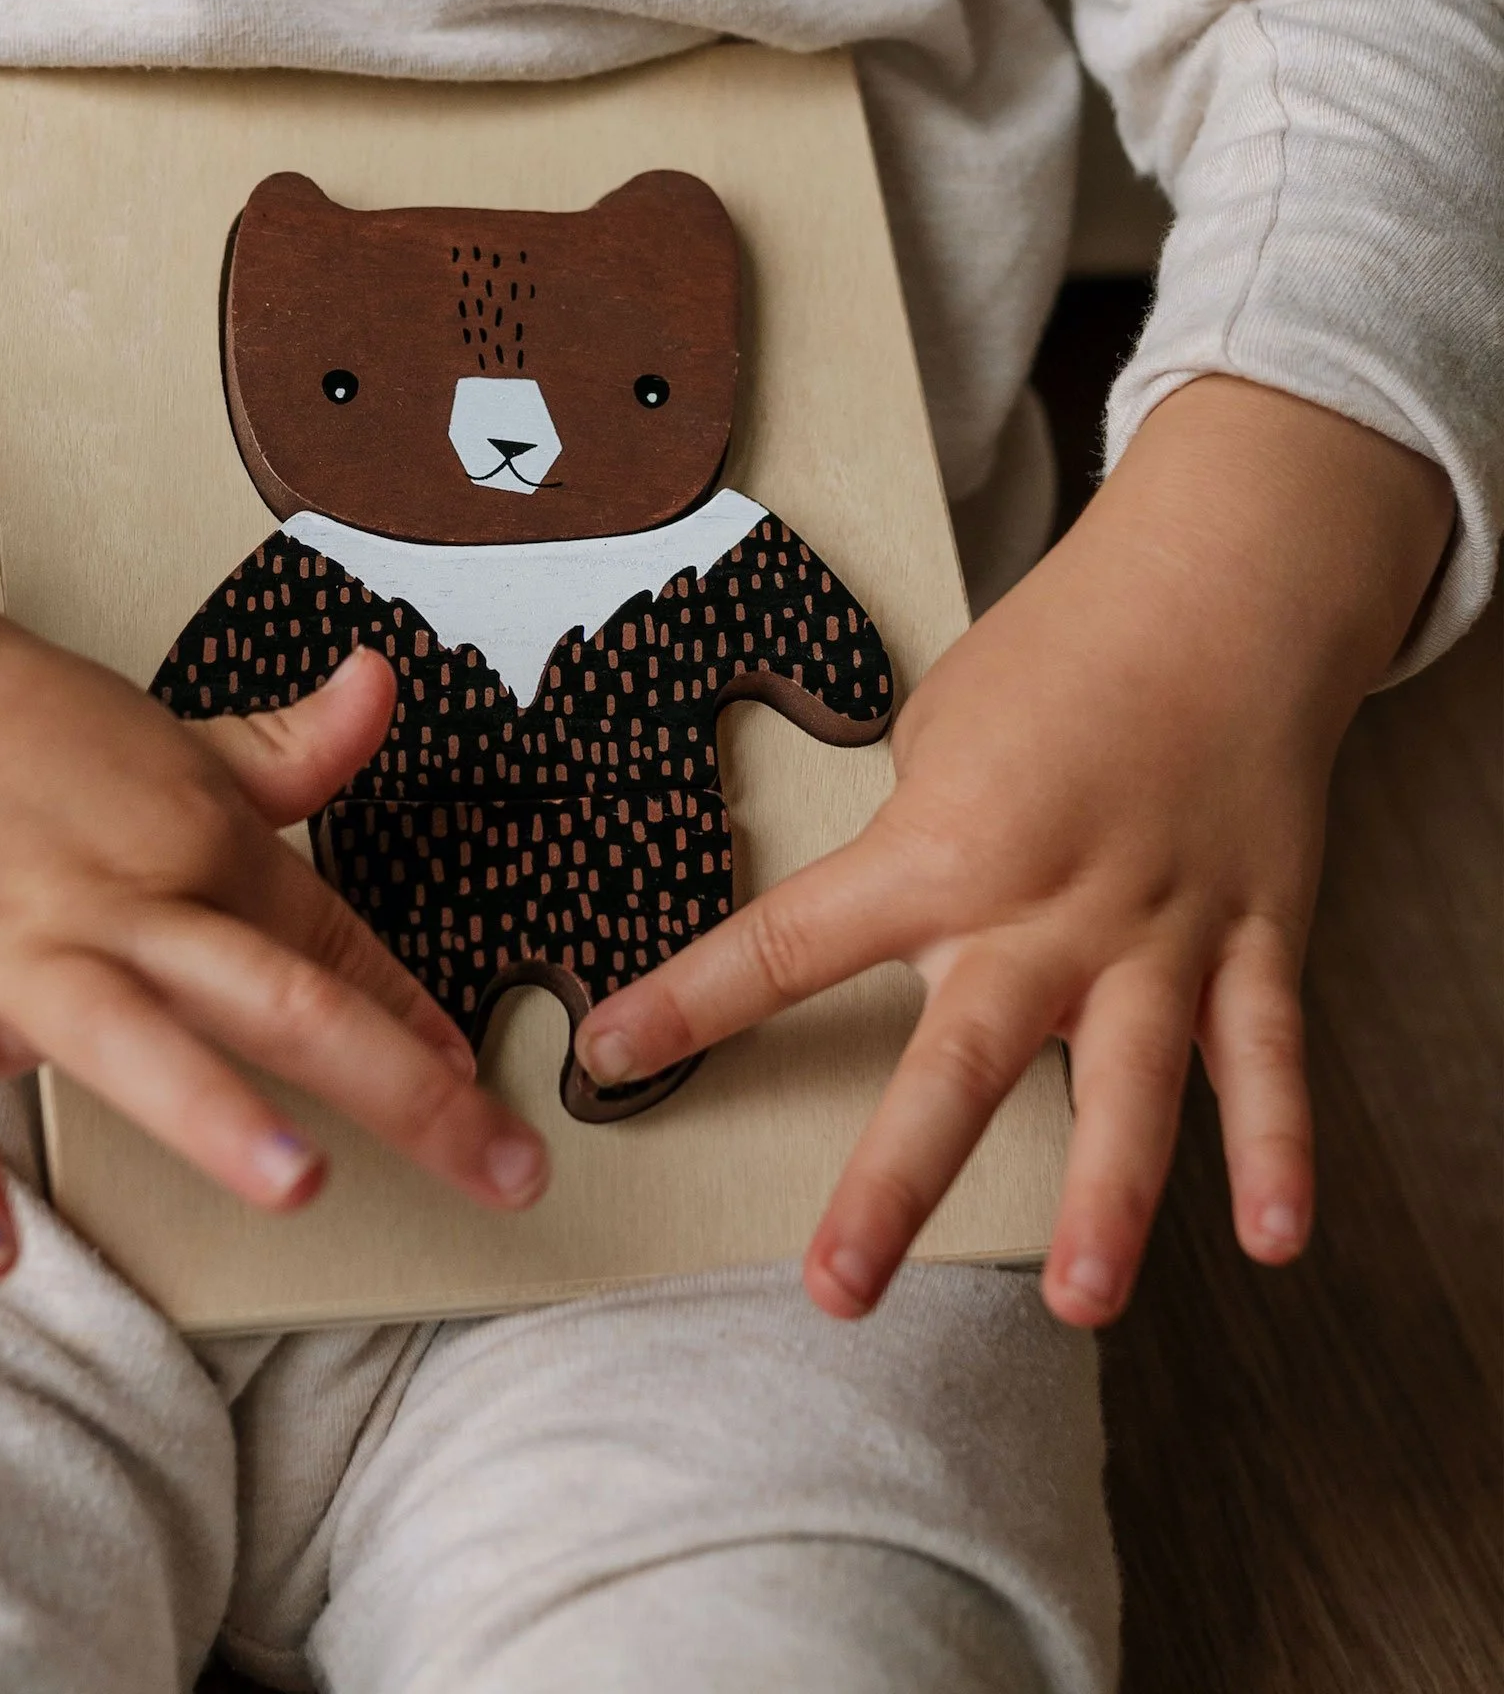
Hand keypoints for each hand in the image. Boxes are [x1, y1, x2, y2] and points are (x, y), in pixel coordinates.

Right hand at [0, 479, 549, 1279]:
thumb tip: (386, 685)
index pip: (336, 941)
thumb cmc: (12, 719)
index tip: (489, 1090)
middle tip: (502, 1171)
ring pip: (135, 1036)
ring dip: (217, 1111)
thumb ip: (290, 745)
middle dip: (405, 1091)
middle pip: (284, 997)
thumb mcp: (170, 731)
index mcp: (201, 840)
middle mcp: (128, 896)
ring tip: (300, 1184)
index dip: (420, 1016)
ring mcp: (15, 947)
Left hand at [573, 379, 1452, 1325]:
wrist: (1215, 589)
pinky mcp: (1252, 939)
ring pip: (1129, 1085)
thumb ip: (916, 844)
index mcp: (938, 851)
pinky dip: (1280, 1148)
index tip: (608, 1057)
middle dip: (891, 1184)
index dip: (687, 1004)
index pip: (786, 945)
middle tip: (838, 1287)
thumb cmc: (1058, 653)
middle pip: (956, 1064)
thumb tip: (903, 913)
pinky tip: (1275, 1237)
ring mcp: (1153, 933)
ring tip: (1077, 1301)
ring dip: (1105, 1201)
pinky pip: (1267, 1057)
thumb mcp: (937, 730)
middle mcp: (1040, 909)